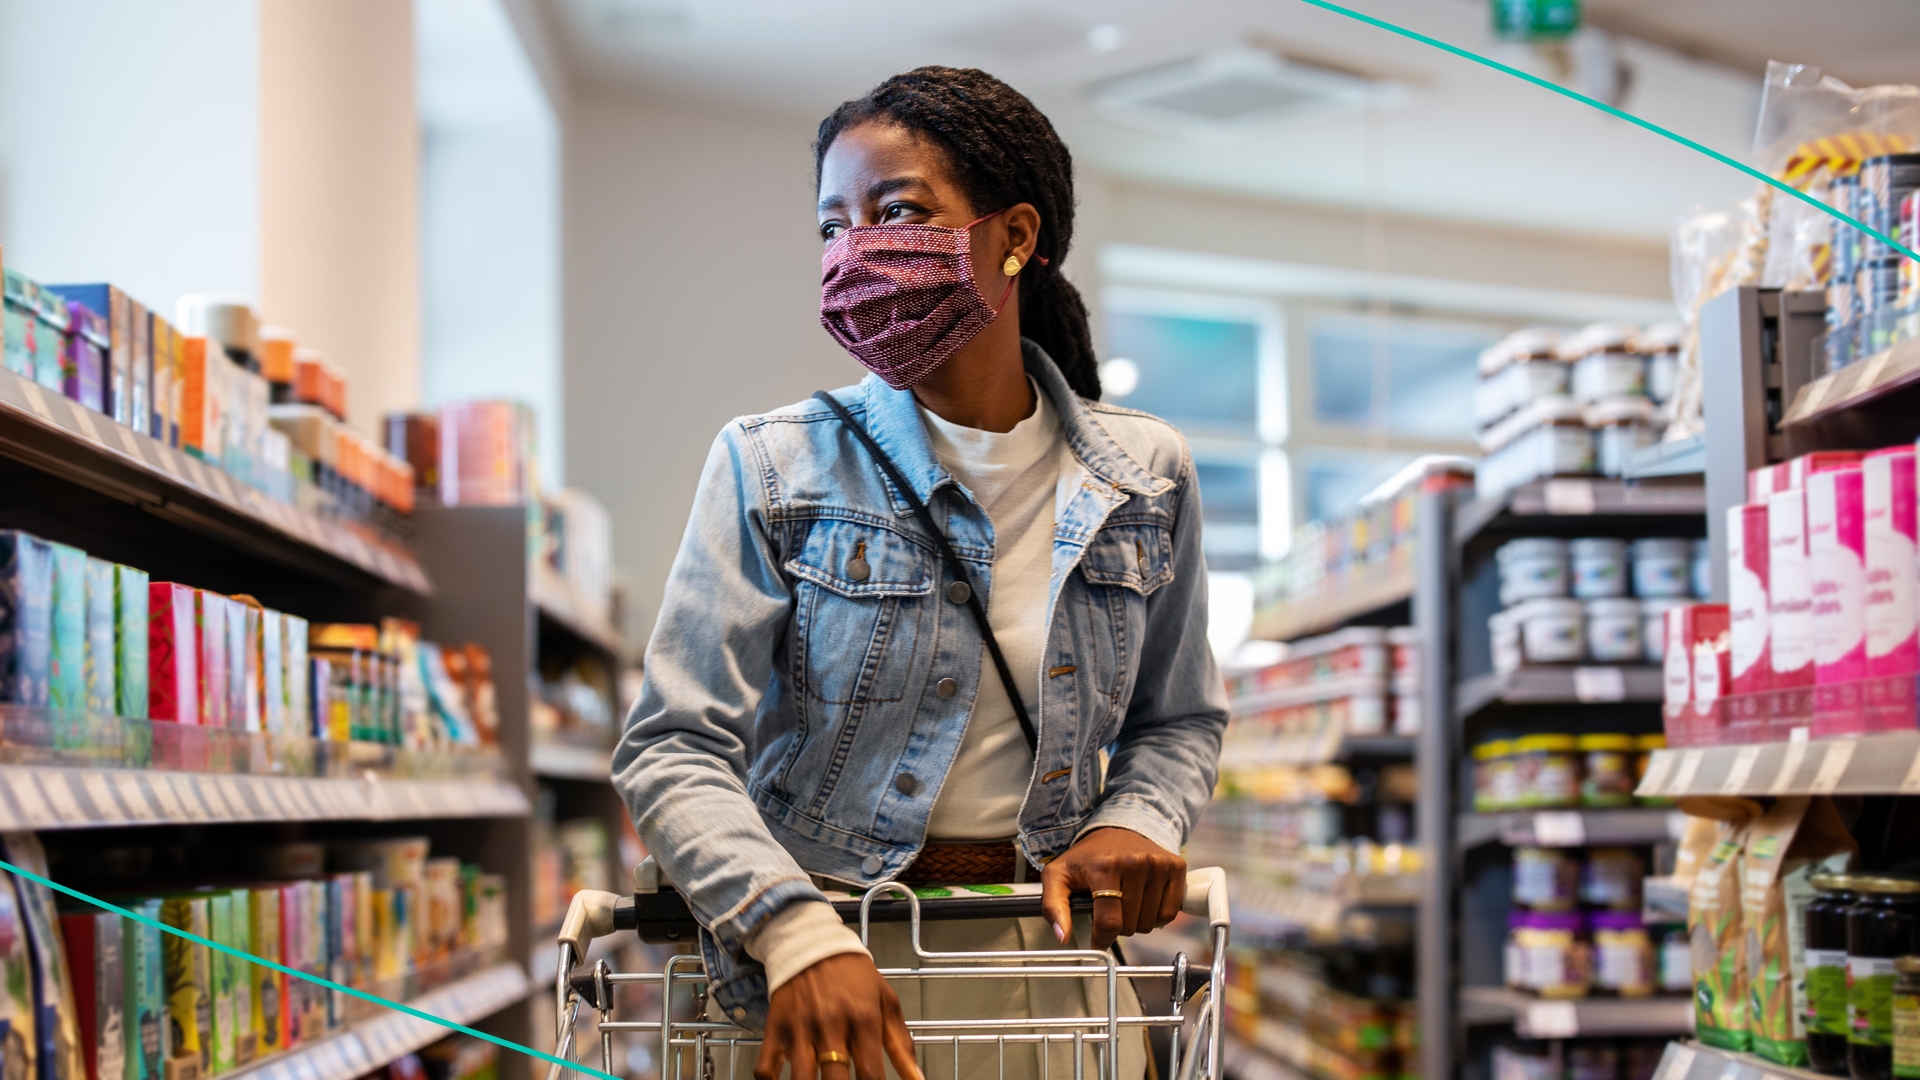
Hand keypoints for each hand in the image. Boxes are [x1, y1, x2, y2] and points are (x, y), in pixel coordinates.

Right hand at [754, 952, 921, 1079]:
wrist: (812, 943)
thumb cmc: (854, 976)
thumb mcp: (885, 1001)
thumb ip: (901, 1044)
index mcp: (862, 1019)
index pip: (870, 1073)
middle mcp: (830, 1025)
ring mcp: (799, 1029)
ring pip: (800, 1079)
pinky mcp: (774, 1029)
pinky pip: (765, 1069)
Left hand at [1041, 827, 1186, 948]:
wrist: (1118, 827)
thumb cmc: (1087, 857)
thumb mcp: (1058, 875)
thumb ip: (1053, 907)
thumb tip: (1062, 937)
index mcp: (1104, 866)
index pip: (1109, 922)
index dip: (1102, 938)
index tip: (1098, 939)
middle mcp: (1135, 862)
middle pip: (1131, 925)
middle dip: (1119, 926)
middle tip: (1111, 910)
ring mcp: (1157, 863)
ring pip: (1150, 922)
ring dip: (1138, 922)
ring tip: (1127, 905)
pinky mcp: (1175, 866)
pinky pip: (1170, 913)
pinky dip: (1157, 917)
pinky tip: (1145, 903)